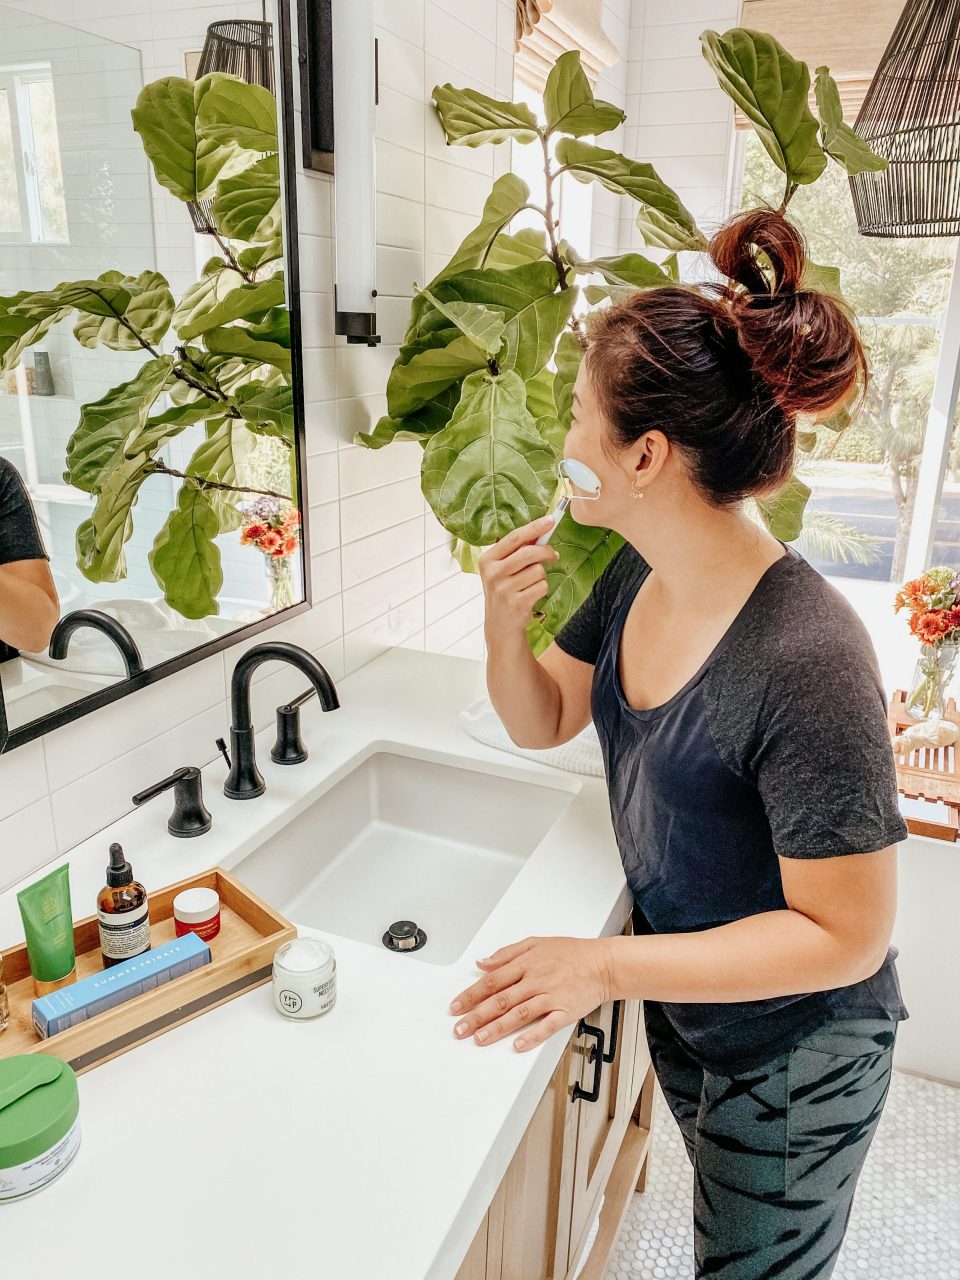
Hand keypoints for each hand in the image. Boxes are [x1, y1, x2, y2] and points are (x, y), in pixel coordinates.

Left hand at [448, 936, 612, 1052]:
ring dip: (497, 1028)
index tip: (455, 1007)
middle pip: (500, 1000)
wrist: (603, 964)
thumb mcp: (535, 943)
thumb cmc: (571, 953)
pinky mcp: (565, 1011)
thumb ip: (506, 953)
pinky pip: (547, 1026)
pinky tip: (518, 1045)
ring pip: (519, 1013)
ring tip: (479, 1039)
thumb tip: (483, 962)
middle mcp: (535, 980)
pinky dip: (532, 1036)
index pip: (492, 981)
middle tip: (459, 1029)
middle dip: (476, 1015)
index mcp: (526, 964)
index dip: (471, 995)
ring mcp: (550, 996)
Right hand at [478, 517, 558, 633]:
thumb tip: (541, 530)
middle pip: (529, 553)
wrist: (500, 625)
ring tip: (532, 583)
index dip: (534, 528)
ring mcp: (503, 589)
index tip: (550, 521)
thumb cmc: (505, 590)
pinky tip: (532, 595)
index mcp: (487, 560)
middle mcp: (492, 574)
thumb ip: (517, 551)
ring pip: (538, 570)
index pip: (514, 538)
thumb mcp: (502, 569)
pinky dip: (542, 588)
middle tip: (553, 555)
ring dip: (542, 575)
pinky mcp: (516, 603)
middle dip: (546, 551)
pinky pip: (541, 586)